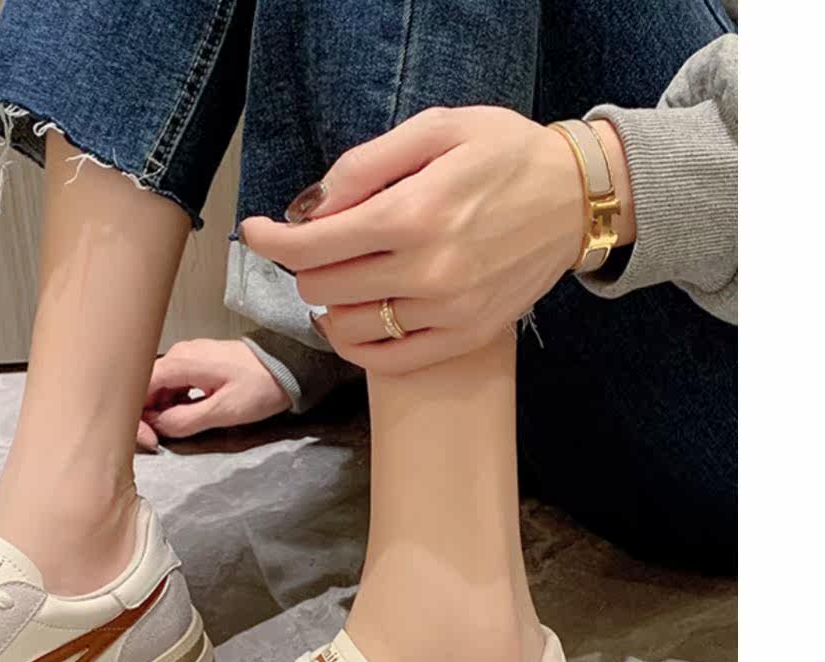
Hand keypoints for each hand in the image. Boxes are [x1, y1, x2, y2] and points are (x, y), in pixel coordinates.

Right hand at [137, 338, 290, 448]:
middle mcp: (179, 354)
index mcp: (181, 362)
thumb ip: (184, 420)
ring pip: (158, 387)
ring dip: (160, 411)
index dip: (137, 417)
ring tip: (174, 429)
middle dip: (147, 416)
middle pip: (145, 387)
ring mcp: (187, 357)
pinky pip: (172, 384)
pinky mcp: (196, 363)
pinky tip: (184, 415)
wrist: (289, 365)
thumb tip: (157, 427)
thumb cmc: (261, 385)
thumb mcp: (223, 411)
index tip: (149, 439)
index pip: (139, 388)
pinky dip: (172, 403)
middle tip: (160, 439)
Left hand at [239, 107, 632, 375]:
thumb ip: (366, 164)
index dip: (271, 240)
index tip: (255, 231)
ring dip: (328, 304)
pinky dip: (355, 343)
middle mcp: (428, 269)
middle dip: (307, 264)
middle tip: (321, 245)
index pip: (313, 245)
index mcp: (414, 213)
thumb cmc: (504, 155)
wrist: (579, 197)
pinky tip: (355, 319)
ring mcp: (447, 310)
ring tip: (343, 278)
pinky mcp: (465, 337)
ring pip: (344, 327)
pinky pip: (385, 359)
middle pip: (322, 286)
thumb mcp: (437, 130)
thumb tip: (311, 207)